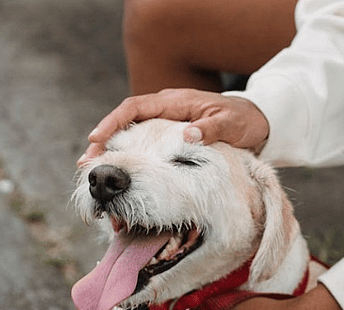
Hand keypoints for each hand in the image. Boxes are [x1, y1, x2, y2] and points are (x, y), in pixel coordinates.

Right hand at [79, 89, 269, 165]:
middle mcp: (165, 110)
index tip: (97, 138)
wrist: (256, 122)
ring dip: (114, 151)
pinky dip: (131, 159)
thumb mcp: (231, 124)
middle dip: (105, 140)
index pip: (135, 107)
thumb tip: (188, 135)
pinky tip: (122, 175)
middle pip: (126, 122)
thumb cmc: (243, 121)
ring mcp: (166, 123)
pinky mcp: (170, 137)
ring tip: (95, 171)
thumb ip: (211, 129)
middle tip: (87, 162)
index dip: (114, 121)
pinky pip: (145, 146)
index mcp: (175, 101)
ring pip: (132, 135)